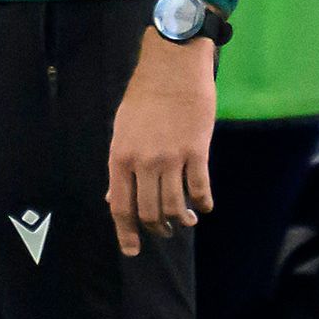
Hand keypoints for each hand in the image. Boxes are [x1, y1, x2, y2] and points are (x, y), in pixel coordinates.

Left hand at [106, 30, 217, 258]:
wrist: (172, 67)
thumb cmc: (144, 98)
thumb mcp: (121, 131)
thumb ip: (120, 167)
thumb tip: (113, 199)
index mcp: (120, 157)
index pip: (121, 206)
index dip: (126, 233)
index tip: (132, 250)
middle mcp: (143, 162)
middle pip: (149, 212)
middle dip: (157, 229)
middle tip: (165, 231)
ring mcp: (171, 157)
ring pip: (176, 206)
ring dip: (181, 220)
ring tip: (186, 221)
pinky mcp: (197, 150)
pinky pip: (200, 189)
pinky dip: (203, 203)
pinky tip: (204, 206)